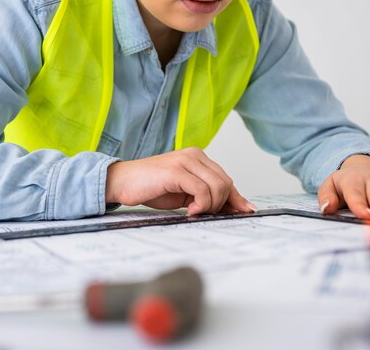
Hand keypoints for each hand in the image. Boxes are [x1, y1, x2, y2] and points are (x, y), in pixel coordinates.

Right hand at [105, 148, 255, 214]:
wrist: (122, 182)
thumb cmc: (151, 187)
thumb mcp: (184, 192)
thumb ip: (204, 195)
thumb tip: (229, 208)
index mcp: (197, 157)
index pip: (226, 178)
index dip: (237, 197)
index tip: (246, 210)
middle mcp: (194, 155)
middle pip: (225, 183)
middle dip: (221, 204)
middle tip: (203, 213)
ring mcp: (186, 161)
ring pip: (217, 187)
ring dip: (209, 206)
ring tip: (193, 211)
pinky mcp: (177, 171)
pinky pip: (202, 191)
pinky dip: (200, 205)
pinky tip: (189, 211)